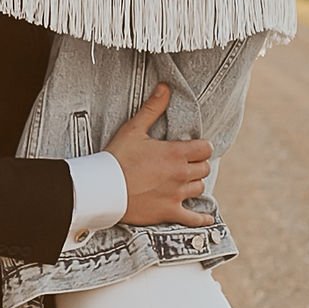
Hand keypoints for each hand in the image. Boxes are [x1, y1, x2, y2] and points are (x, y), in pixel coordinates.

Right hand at [106, 85, 213, 226]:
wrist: (102, 189)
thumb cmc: (116, 158)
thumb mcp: (134, 129)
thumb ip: (152, 108)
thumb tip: (165, 87)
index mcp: (175, 153)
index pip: (205, 148)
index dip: (200, 147)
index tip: (192, 149)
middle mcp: (180, 174)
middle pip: (204, 168)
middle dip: (197, 165)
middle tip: (185, 164)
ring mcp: (176, 195)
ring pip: (199, 188)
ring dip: (194, 184)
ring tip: (184, 182)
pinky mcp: (168, 212)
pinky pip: (192, 219)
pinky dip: (201, 219)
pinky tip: (206, 219)